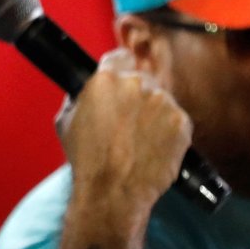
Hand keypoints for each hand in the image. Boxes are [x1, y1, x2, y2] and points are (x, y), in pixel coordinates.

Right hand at [61, 49, 191, 248]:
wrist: (113, 192)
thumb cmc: (88, 160)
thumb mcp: (67, 121)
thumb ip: (82, 97)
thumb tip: (89, 91)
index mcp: (106, 79)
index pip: (120, 57)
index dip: (120, 69)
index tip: (121, 82)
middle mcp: (138, 84)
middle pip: (143, 79)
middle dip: (137, 96)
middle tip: (128, 121)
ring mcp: (164, 102)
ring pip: (161, 99)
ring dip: (154, 114)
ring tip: (140, 140)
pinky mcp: (182, 122)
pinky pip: (177, 120)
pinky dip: (169, 132)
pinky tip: (153, 148)